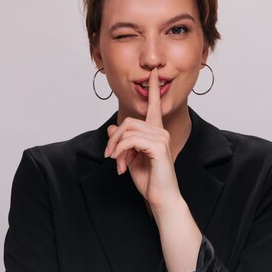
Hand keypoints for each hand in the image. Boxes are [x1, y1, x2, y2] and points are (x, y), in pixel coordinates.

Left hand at [104, 68, 180, 207]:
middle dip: (114, 139)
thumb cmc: (150, 180)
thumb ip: (122, 142)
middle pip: (128, 121)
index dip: (153, 88)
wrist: (161, 199)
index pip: (155, 105)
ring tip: (118, 165)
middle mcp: (161, 131)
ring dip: (116, 148)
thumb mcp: (129, 158)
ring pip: (127, 130)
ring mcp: (161, 138)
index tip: (154, 72)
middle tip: (110, 157)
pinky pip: (130, 140)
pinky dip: (121, 152)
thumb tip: (112, 128)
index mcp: (156, 132)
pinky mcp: (158, 146)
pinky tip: (123, 166)